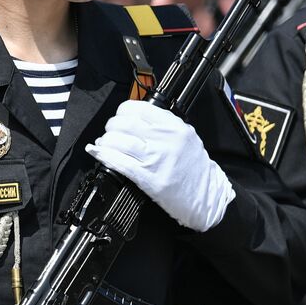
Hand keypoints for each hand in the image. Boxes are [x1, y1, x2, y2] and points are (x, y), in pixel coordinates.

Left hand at [86, 100, 234, 231]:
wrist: (206, 196)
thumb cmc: (194, 168)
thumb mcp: (185, 137)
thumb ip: (163, 125)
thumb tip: (133, 120)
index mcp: (174, 126)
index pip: (139, 108)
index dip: (123, 111)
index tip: (120, 117)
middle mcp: (165, 139)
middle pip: (125, 123)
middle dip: (111, 127)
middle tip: (110, 132)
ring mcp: (157, 159)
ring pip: (119, 141)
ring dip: (105, 141)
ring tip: (103, 144)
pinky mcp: (150, 179)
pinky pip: (120, 163)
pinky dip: (105, 156)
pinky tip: (99, 153)